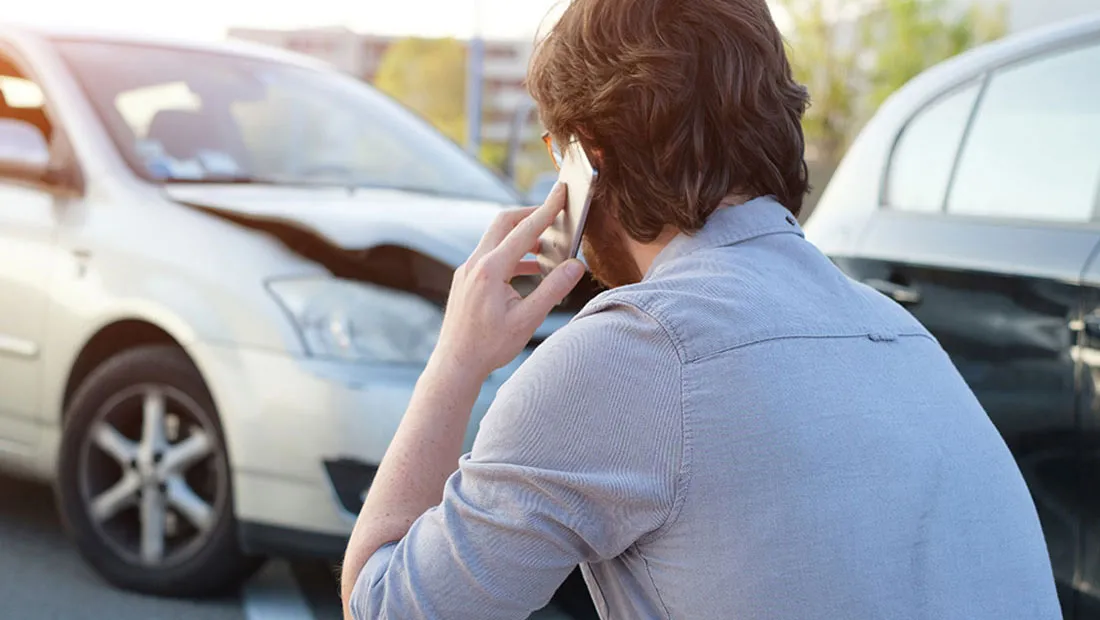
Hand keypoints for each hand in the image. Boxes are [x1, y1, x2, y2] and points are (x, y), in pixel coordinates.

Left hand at [433, 184, 584, 379]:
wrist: (455, 364)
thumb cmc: (490, 346)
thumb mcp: (528, 320)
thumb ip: (553, 289)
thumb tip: (576, 265)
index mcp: (490, 269)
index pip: (525, 229)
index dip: (547, 209)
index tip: (561, 191)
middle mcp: (475, 263)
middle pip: (505, 222)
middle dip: (531, 214)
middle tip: (555, 213)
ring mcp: (467, 270)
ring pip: (497, 239)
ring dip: (522, 237)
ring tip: (548, 247)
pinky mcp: (466, 279)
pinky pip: (491, 255)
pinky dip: (512, 254)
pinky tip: (530, 268)